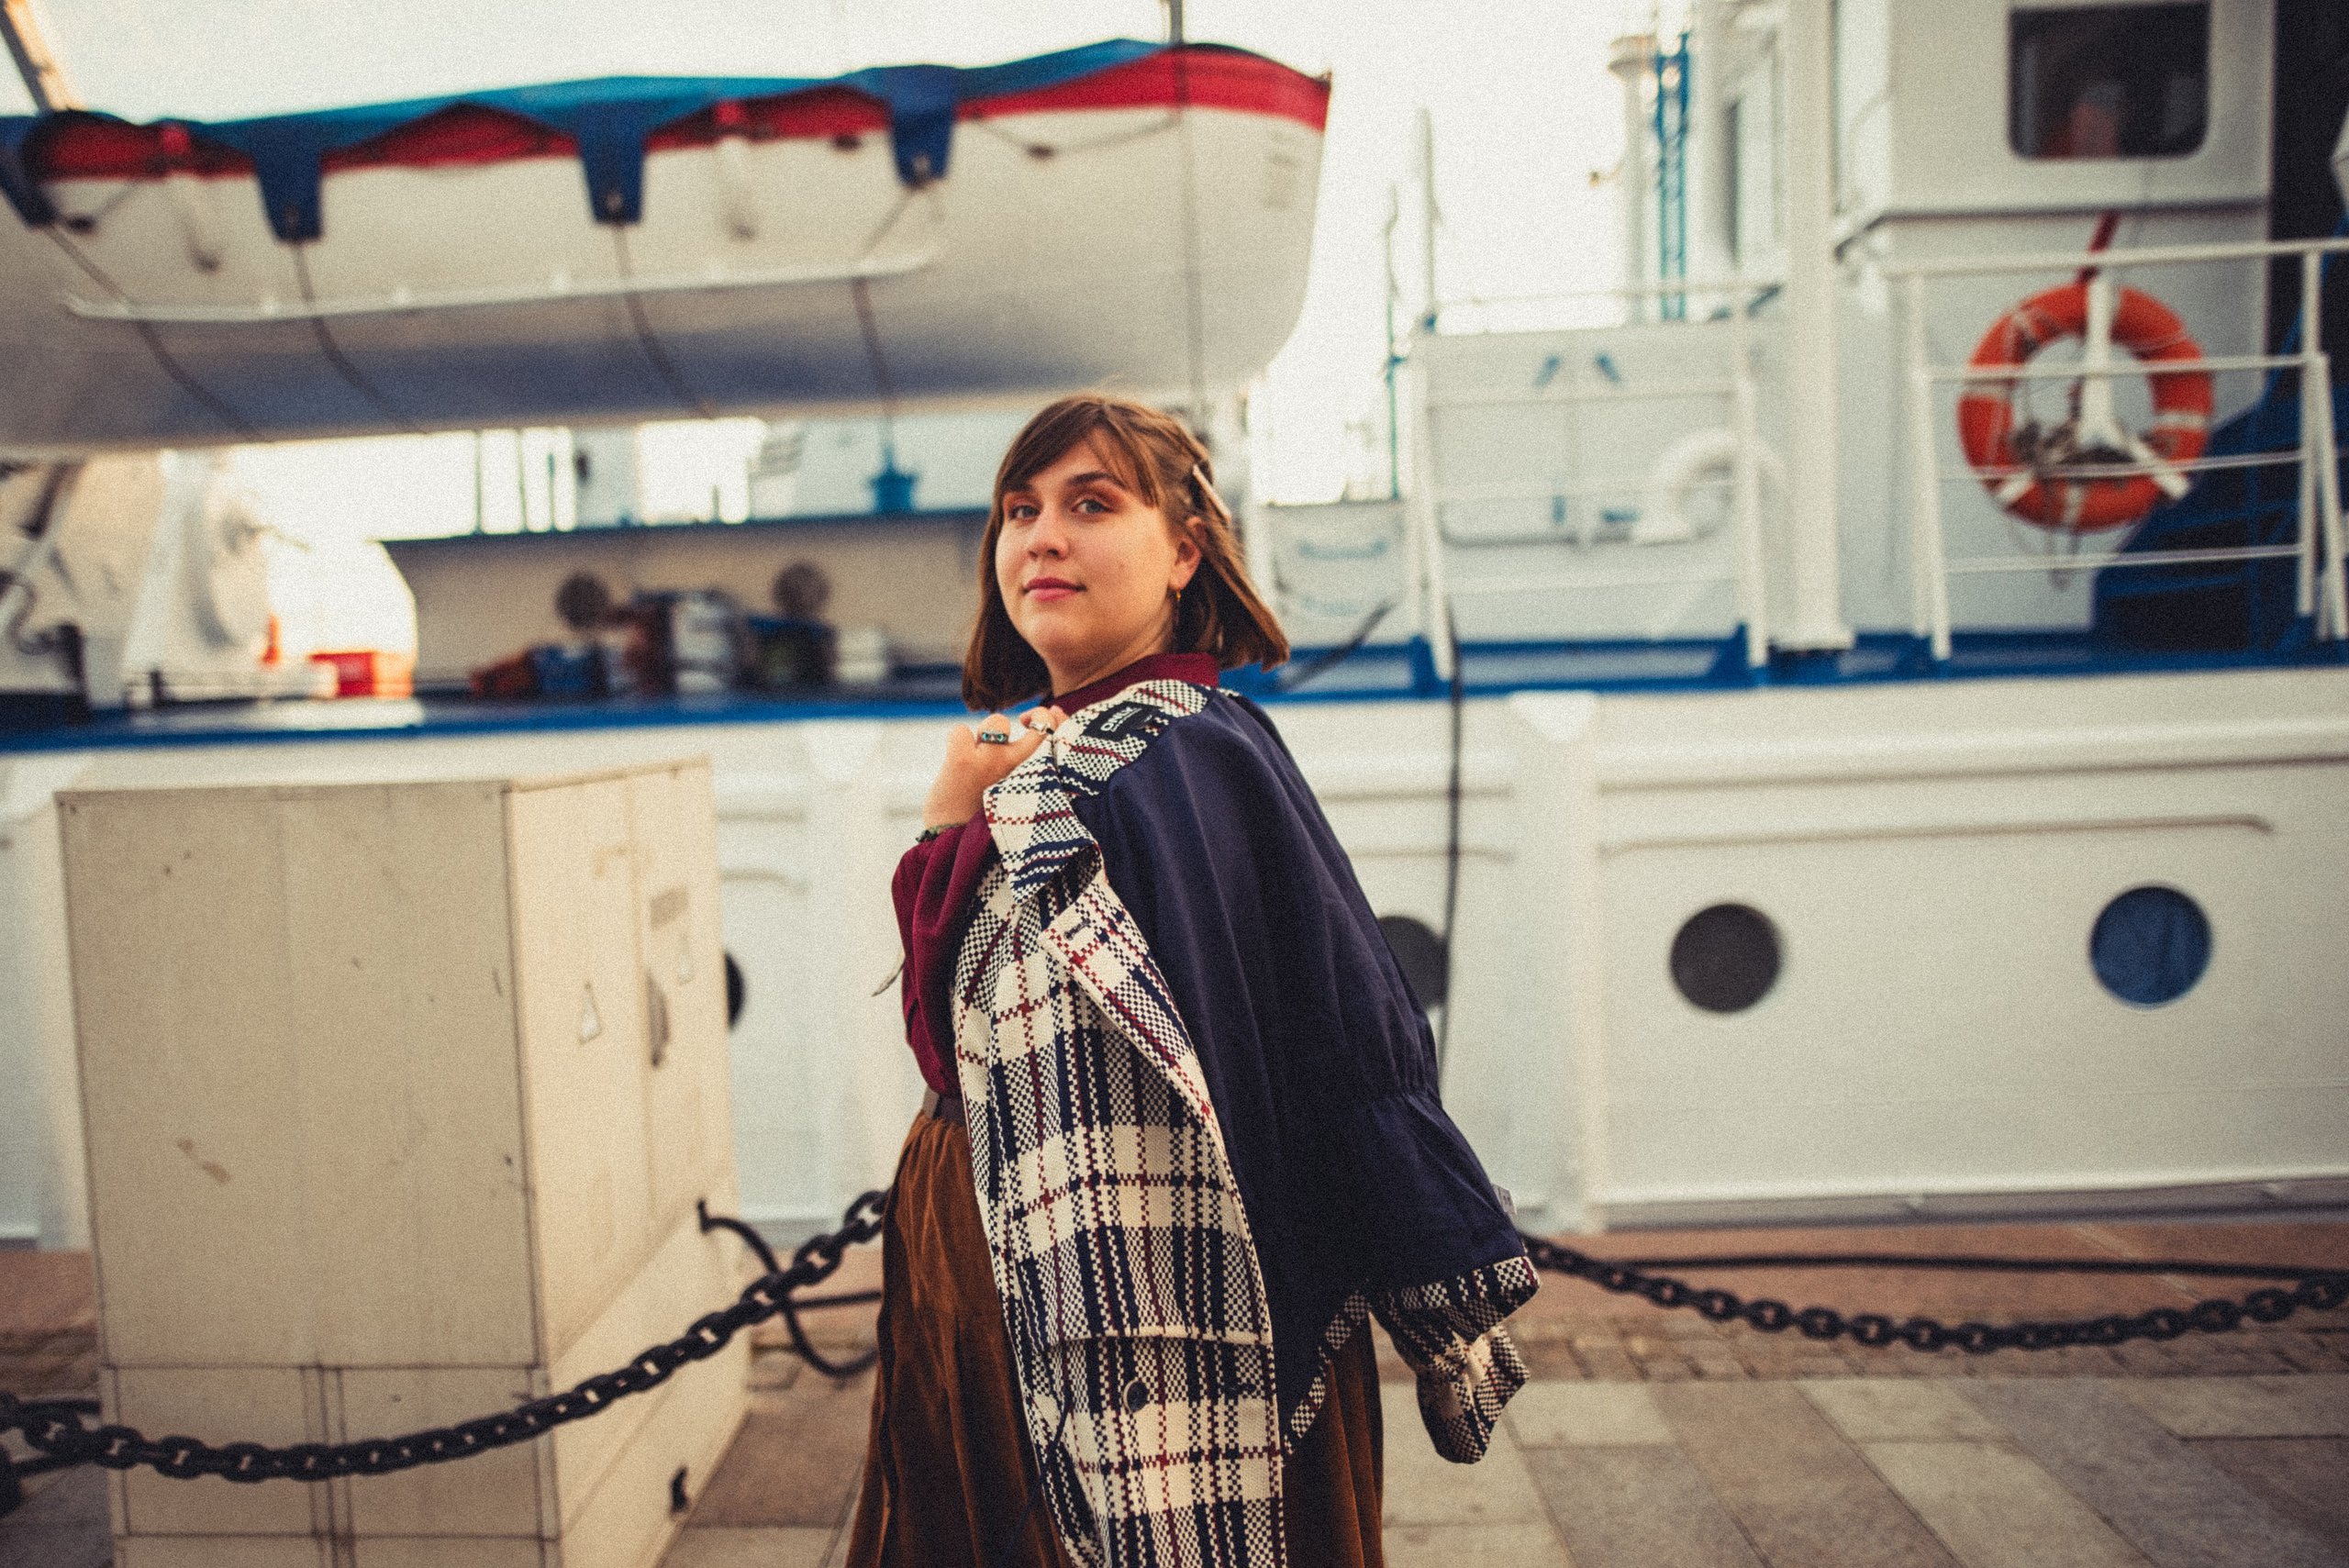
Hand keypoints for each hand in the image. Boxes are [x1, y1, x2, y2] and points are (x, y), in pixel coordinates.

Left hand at [922, 707, 1064, 828]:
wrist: (956, 846)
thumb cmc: (991, 819)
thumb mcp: (1021, 794)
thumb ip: (1030, 766)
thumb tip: (1043, 724)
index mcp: (1038, 780)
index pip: (1056, 734)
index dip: (1050, 719)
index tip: (1035, 721)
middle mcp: (1020, 767)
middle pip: (1033, 723)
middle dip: (1023, 721)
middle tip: (1013, 731)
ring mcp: (992, 761)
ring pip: (995, 722)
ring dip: (983, 737)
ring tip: (975, 765)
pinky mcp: (963, 761)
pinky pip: (961, 731)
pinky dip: (956, 743)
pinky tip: (956, 765)